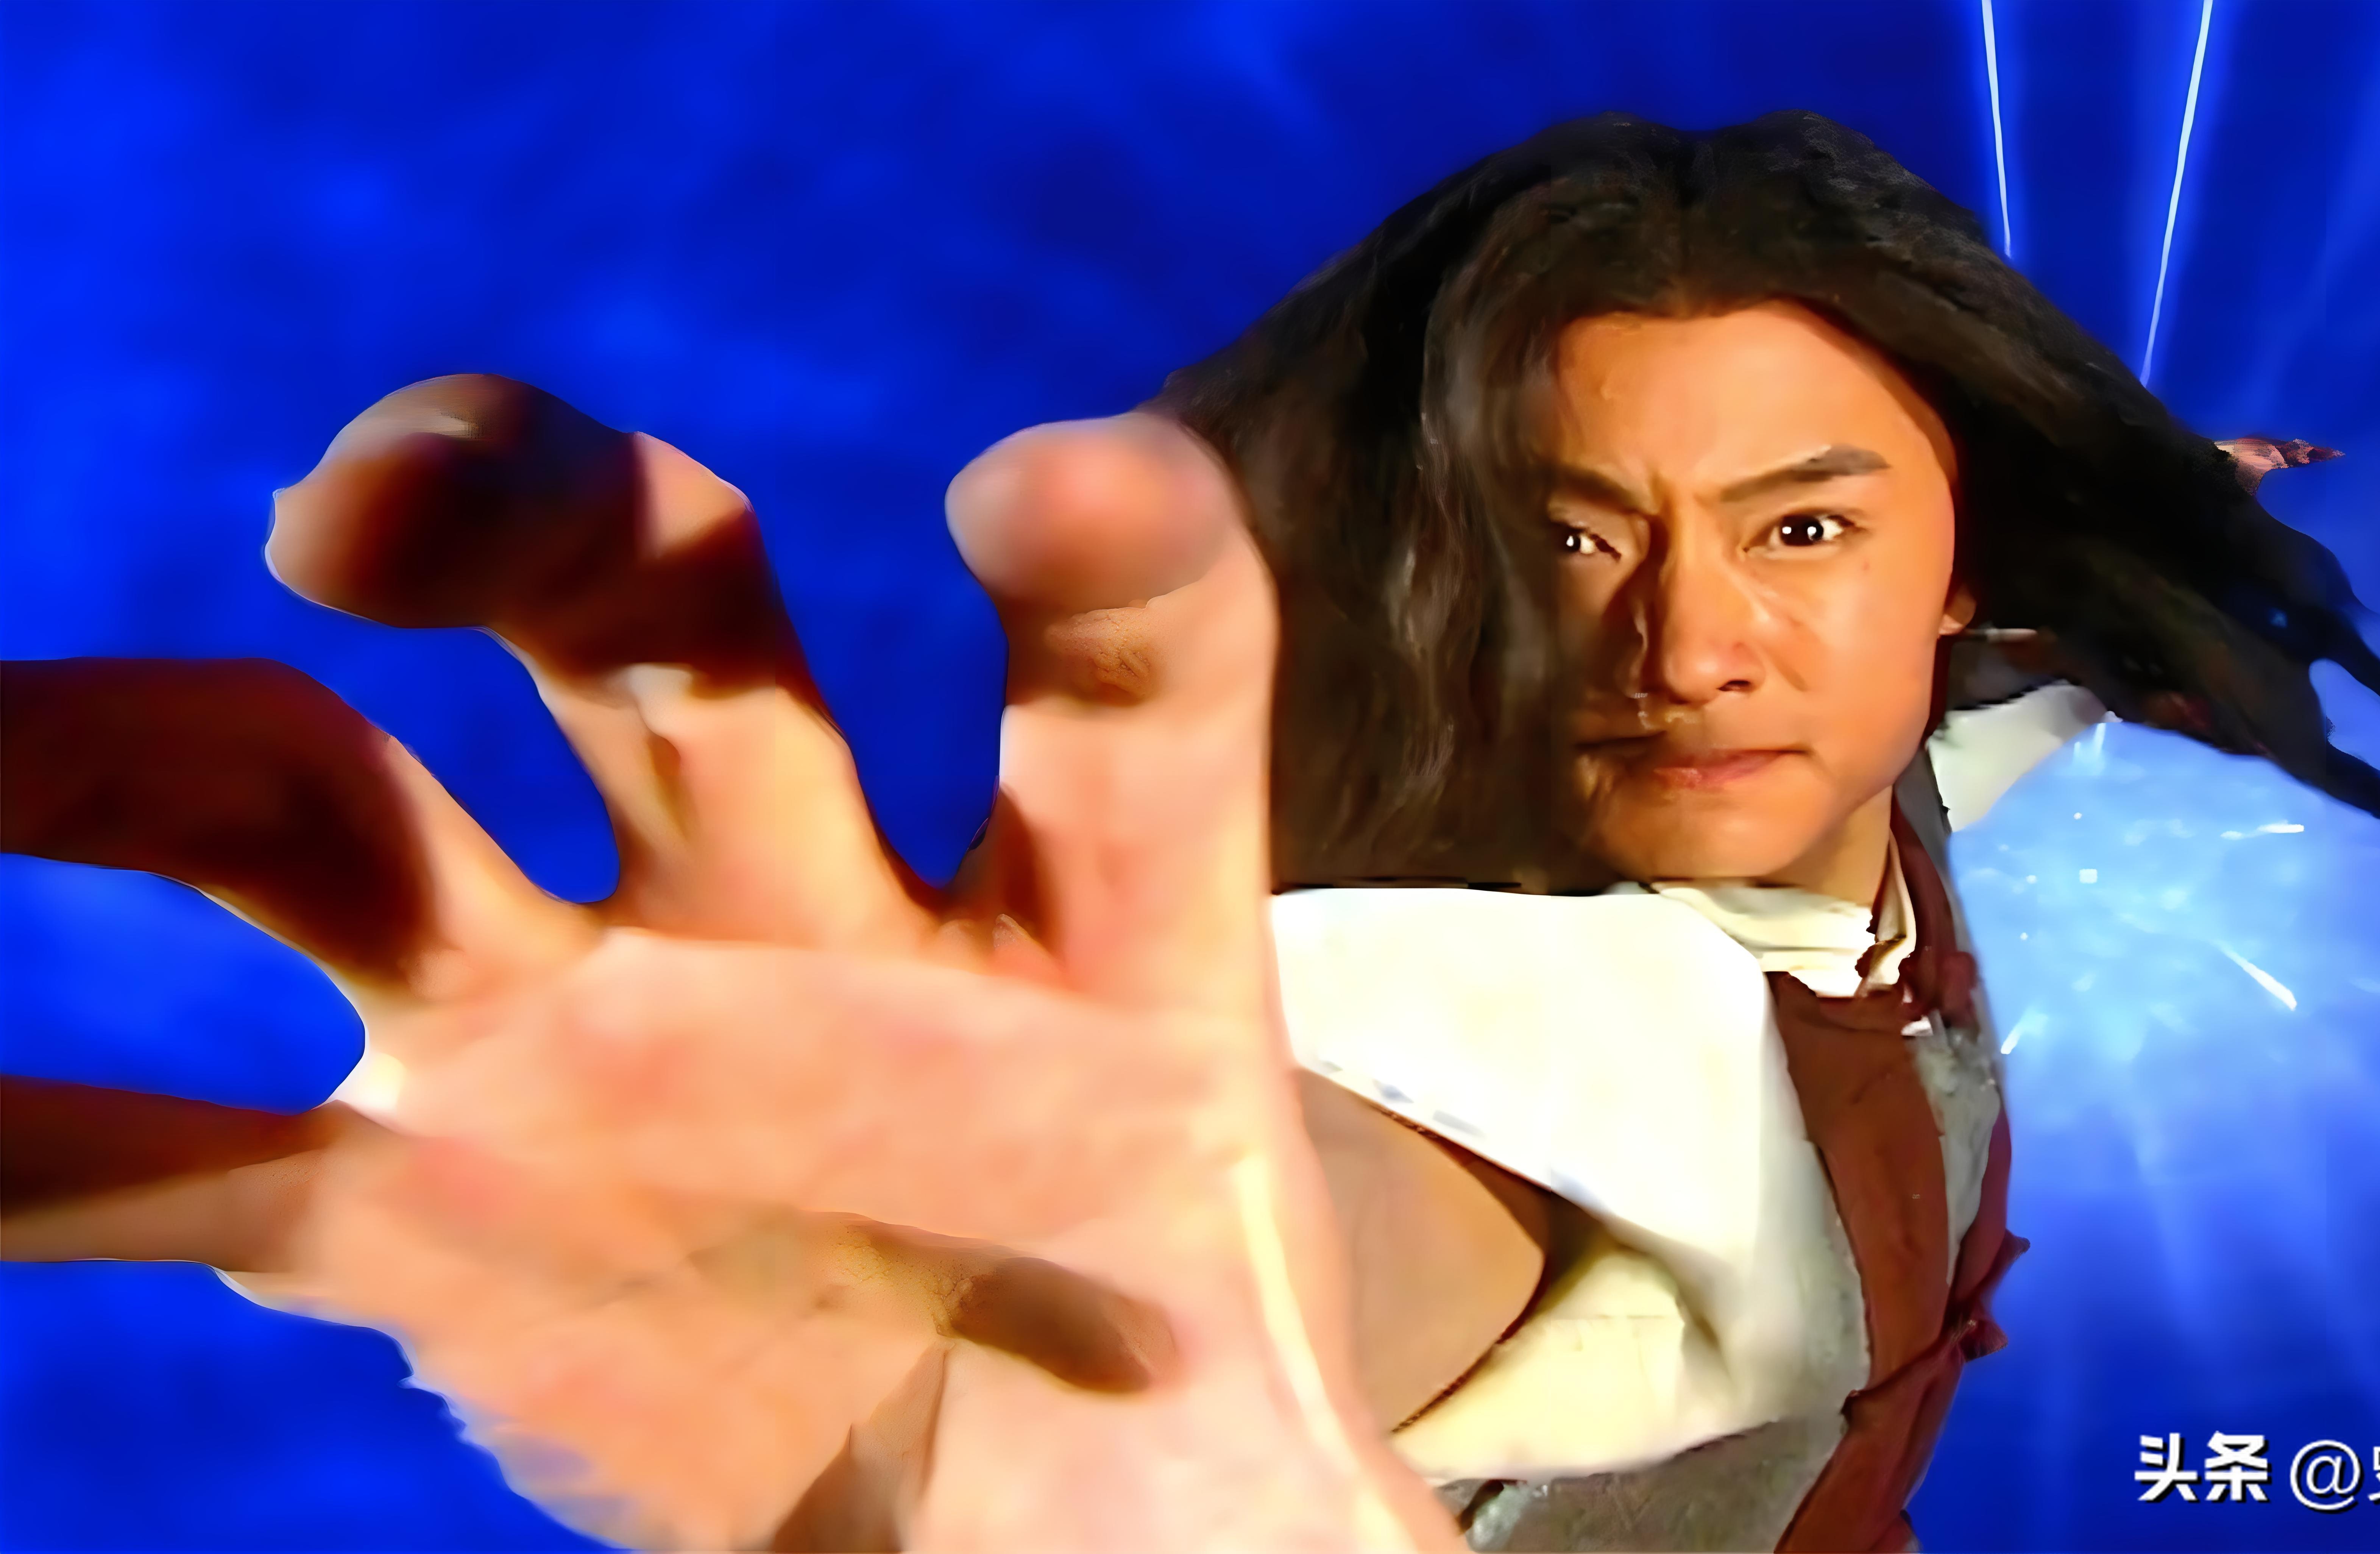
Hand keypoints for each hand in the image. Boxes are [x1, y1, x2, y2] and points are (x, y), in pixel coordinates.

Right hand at [1, 377, 1455, 1550]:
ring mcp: (604, 1032)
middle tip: (382, 509)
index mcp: (1102, 936)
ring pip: (351, 812)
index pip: (1136, 675)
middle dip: (544, 519)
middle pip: (678, 622)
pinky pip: (198, 1159)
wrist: (1015, 1480)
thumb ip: (1315, 1493)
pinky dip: (41, 1153)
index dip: (1118, 557)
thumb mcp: (1266, 1449)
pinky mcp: (440, 1204)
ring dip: (156, 753)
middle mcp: (825, 909)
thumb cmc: (1172, 1431)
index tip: (1053, 495)